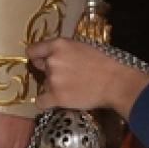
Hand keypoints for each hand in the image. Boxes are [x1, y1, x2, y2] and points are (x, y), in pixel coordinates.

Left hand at [27, 39, 148, 117]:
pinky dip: (47, 102)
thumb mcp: (82, 46)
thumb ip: (64, 50)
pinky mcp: (56, 97)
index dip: (38, 57)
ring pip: (45, 85)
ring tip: (74, 88)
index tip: (42, 62)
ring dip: (55, 87)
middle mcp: (52, 61)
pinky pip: (41, 102)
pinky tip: (57, 100)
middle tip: (69, 77)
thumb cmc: (104, 63)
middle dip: (51, 72)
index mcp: (58, 45)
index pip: (33, 51)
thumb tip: (51, 57)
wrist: (115, 82)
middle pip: (42, 69)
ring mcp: (53, 79)